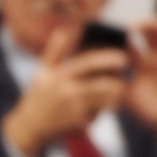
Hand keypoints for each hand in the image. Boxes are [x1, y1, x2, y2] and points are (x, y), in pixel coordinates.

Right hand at [0, 23, 129, 156]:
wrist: (30, 127)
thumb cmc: (39, 96)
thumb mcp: (42, 71)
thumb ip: (56, 50)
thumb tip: (66, 29)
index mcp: (60, 75)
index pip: (89, 63)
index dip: (108, 58)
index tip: (123, 57)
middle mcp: (68, 91)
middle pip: (104, 84)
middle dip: (119, 81)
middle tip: (125, 79)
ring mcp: (75, 109)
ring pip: (106, 100)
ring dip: (116, 96)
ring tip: (118, 92)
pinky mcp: (80, 123)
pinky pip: (100, 113)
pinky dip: (103, 110)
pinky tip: (101, 108)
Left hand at [122, 17, 156, 156]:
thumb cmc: (146, 112)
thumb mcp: (128, 100)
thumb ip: (117, 90)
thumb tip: (101, 83)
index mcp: (139, 65)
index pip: (130, 44)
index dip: (124, 37)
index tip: (116, 34)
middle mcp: (155, 58)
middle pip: (149, 33)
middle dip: (141, 25)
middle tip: (131, 25)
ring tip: (148, 24)